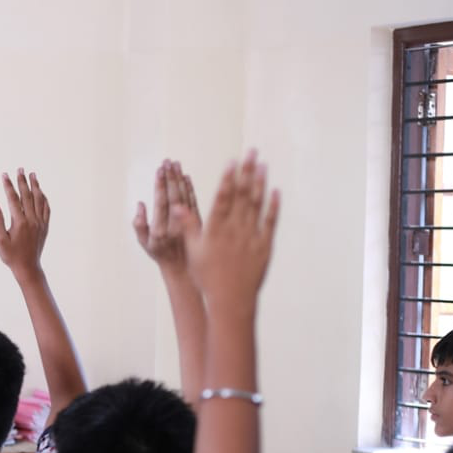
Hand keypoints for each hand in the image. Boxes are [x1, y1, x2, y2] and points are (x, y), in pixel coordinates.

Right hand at [0, 168, 49, 276]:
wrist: (28, 267)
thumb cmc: (11, 256)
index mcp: (20, 222)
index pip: (13, 199)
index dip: (8, 185)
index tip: (4, 175)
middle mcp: (32, 220)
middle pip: (27, 195)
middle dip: (22, 181)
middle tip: (20, 169)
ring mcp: (40, 222)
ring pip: (39, 199)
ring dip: (35, 186)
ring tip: (32, 175)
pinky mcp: (44, 226)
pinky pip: (46, 208)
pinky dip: (43, 198)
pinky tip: (41, 192)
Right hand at [133, 160, 199, 270]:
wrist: (185, 270)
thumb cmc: (163, 257)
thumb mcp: (145, 245)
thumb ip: (140, 225)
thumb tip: (140, 204)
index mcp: (161, 231)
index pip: (162, 202)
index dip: (160, 185)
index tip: (159, 169)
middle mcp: (176, 226)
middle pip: (174, 196)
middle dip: (171, 177)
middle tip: (168, 161)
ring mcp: (190, 224)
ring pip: (186, 197)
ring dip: (181, 179)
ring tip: (176, 164)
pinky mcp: (200, 222)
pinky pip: (195, 202)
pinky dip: (191, 189)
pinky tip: (187, 177)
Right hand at [176, 152, 279, 318]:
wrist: (230, 300)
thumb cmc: (207, 277)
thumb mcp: (193, 252)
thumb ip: (188, 226)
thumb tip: (177, 206)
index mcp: (215, 230)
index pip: (222, 199)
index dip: (227, 179)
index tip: (231, 161)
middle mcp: (234, 230)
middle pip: (242, 195)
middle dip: (246, 171)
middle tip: (251, 151)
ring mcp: (251, 237)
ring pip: (257, 204)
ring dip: (260, 182)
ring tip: (263, 164)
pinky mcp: (265, 246)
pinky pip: (270, 222)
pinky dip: (273, 206)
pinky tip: (275, 190)